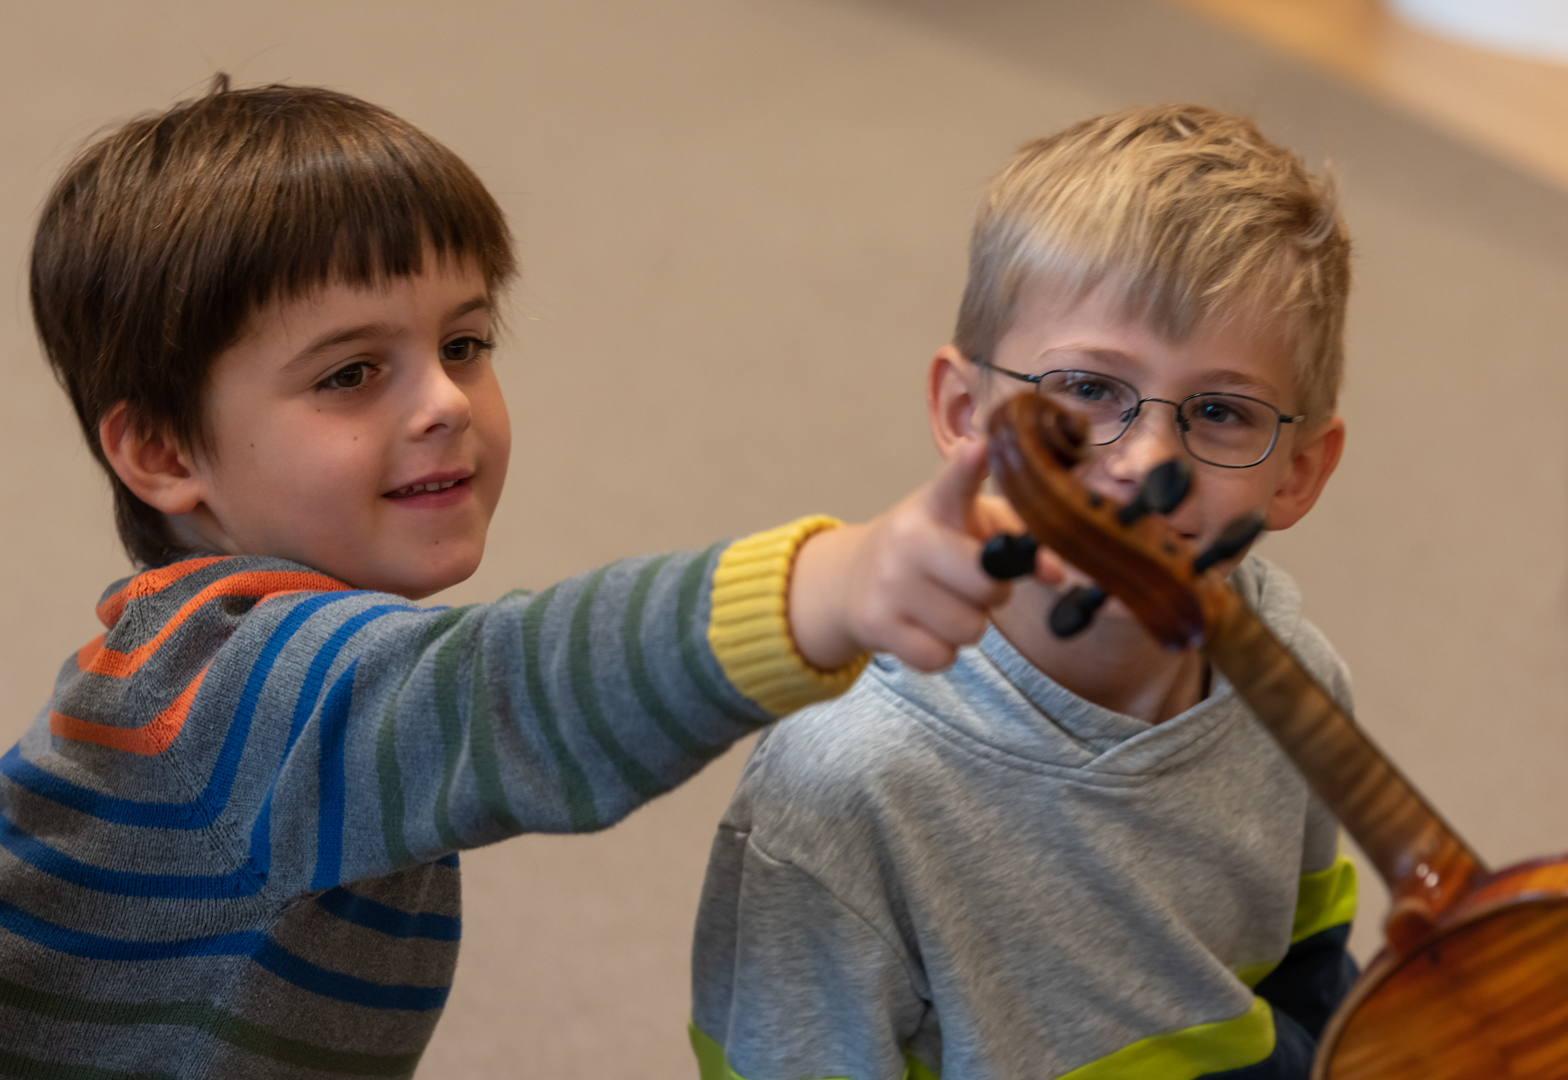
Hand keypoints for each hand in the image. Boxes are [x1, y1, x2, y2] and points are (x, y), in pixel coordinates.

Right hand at [789, 437, 1063, 671]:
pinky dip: (940, 650)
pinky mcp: (874, 622)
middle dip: (991, 594)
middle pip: (986, 585)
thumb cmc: (933, 548)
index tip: (978, 449)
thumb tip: (1056, 574)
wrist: (853, 578)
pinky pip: (940, 657)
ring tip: (942, 605)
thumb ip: (1019, 540)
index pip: (954, 483)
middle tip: (969, 584)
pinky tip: (921, 627)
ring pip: (967, 629)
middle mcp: (908, 539)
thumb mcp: (971, 526)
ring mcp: (887, 582)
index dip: (967, 467)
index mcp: (937, 505)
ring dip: (966, 626)